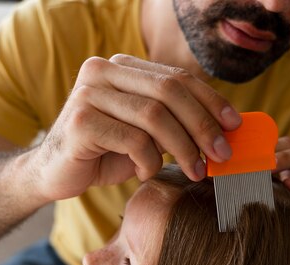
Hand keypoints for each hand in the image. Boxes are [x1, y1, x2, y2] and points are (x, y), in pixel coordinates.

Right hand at [33, 54, 241, 200]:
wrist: (55, 173)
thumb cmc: (104, 153)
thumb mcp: (145, 133)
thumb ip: (174, 122)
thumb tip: (226, 128)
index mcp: (121, 67)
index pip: (176, 77)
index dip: (211, 100)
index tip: (234, 125)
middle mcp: (102, 71)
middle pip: (169, 91)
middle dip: (203, 124)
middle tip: (222, 153)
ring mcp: (89, 93)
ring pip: (155, 115)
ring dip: (184, 147)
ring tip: (196, 170)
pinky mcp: (82, 121)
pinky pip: (134, 140)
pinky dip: (149, 161)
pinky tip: (144, 171)